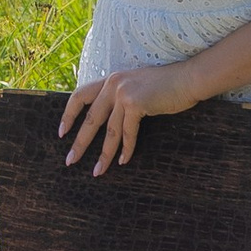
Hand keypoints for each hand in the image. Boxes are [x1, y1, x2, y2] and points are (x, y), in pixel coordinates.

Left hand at [58, 61, 205, 171]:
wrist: (189, 78)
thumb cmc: (167, 86)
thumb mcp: (138, 87)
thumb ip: (122, 97)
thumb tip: (110, 122)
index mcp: (111, 80)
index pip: (80, 96)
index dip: (68, 114)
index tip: (61, 132)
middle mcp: (113, 84)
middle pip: (90, 118)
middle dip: (79, 142)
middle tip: (70, 160)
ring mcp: (123, 93)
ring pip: (109, 131)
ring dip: (103, 154)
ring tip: (97, 171)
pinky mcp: (136, 103)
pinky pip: (127, 133)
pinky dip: (126, 149)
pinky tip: (122, 161)